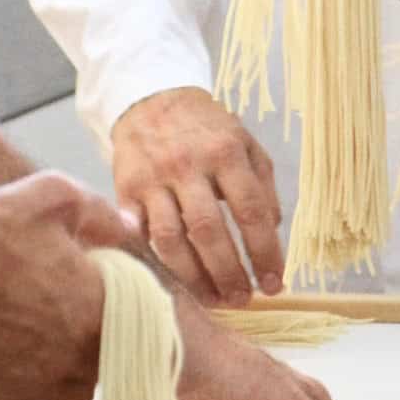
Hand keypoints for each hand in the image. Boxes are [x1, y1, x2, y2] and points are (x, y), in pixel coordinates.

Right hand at [0, 172, 130, 399]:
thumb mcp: (54, 196)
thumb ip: (101, 213)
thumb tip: (131, 226)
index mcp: (95, 305)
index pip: (138, 321)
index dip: (129, 309)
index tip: (112, 298)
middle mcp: (74, 354)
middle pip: (111, 359)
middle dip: (104, 341)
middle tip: (81, 319)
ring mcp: (37, 385)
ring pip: (82, 396)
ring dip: (84, 379)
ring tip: (69, 356)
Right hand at [112, 88, 282, 305]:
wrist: (151, 100)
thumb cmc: (205, 127)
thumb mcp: (244, 141)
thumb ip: (262, 183)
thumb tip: (272, 229)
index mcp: (224, 151)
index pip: (250, 210)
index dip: (264, 252)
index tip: (274, 282)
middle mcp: (187, 165)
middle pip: (209, 231)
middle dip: (228, 273)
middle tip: (243, 300)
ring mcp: (153, 179)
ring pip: (171, 240)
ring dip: (193, 278)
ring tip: (213, 299)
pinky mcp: (126, 191)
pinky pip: (140, 236)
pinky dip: (157, 263)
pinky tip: (175, 282)